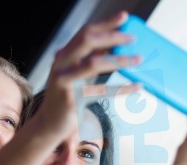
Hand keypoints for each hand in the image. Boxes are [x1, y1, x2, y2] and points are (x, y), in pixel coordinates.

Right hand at [38, 11, 140, 138]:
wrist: (49, 123)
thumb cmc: (66, 97)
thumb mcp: (77, 74)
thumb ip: (91, 59)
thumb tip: (113, 44)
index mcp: (63, 56)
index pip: (84, 33)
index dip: (105, 23)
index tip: (124, 17)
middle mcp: (61, 65)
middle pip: (87, 42)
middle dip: (112, 36)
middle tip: (132, 38)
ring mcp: (64, 81)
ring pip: (94, 64)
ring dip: (119, 60)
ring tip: (138, 59)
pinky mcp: (72, 99)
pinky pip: (101, 91)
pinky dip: (122, 88)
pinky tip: (137, 87)